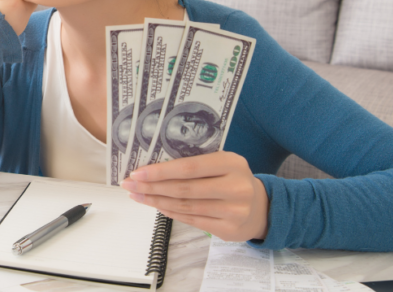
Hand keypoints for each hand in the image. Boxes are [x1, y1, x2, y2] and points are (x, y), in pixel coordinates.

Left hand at [121, 151, 269, 241]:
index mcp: (232, 163)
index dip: (161, 171)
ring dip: (156, 200)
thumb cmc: (233, 180)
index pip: (189, 167)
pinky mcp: (228, 229)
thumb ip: (196, 163)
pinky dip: (170, 212)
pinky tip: (156, 205)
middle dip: (152, 186)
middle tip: (130, 184)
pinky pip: (191, 220)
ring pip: (185, 206)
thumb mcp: (223, 164)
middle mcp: (235, 187)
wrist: (261, 207)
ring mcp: (233, 211)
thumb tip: (154, 166)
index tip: (138, 172)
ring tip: (138, 195)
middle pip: (184, 188)